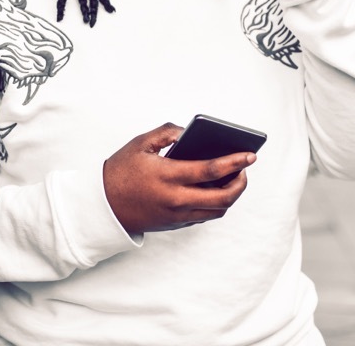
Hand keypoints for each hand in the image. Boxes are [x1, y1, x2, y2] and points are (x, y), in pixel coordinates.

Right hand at [103, 123, 255, 234]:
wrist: (104, 205)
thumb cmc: (120, 171)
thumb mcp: (140, 144)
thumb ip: (167, 132)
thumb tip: (188, 132)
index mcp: (168, 176)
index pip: (211, 169)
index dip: (235, 162)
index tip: (250, 155)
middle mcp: (176, 199)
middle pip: (223, 197)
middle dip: (240, 182)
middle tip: (245, 169)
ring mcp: (178, 214)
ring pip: (217, 210)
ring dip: (231, 195)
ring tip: (234, 178)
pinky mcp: (176, 223)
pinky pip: (205, 215)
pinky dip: (216, 203)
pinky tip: (216, 188)